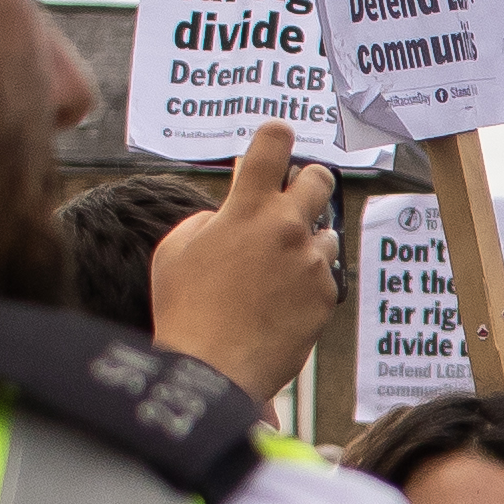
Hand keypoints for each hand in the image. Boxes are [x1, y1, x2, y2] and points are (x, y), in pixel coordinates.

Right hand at [146, 122, 338, 409]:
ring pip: (326, 232)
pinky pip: (324, 276)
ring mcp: (310, 262)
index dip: (277, 136)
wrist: (212, 368)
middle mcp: (285, 227)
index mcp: (246, 208)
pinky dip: (307, 283)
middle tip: (291, 201)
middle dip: (308, 183)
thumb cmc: (184, 309)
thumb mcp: (177, 249)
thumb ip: (211, 218)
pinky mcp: (326, 295)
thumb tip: (232, 212)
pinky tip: (280, 303)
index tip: (278, 139)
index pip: (273, 143)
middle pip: (319, 178)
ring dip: (306, 242)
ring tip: (275, 270)